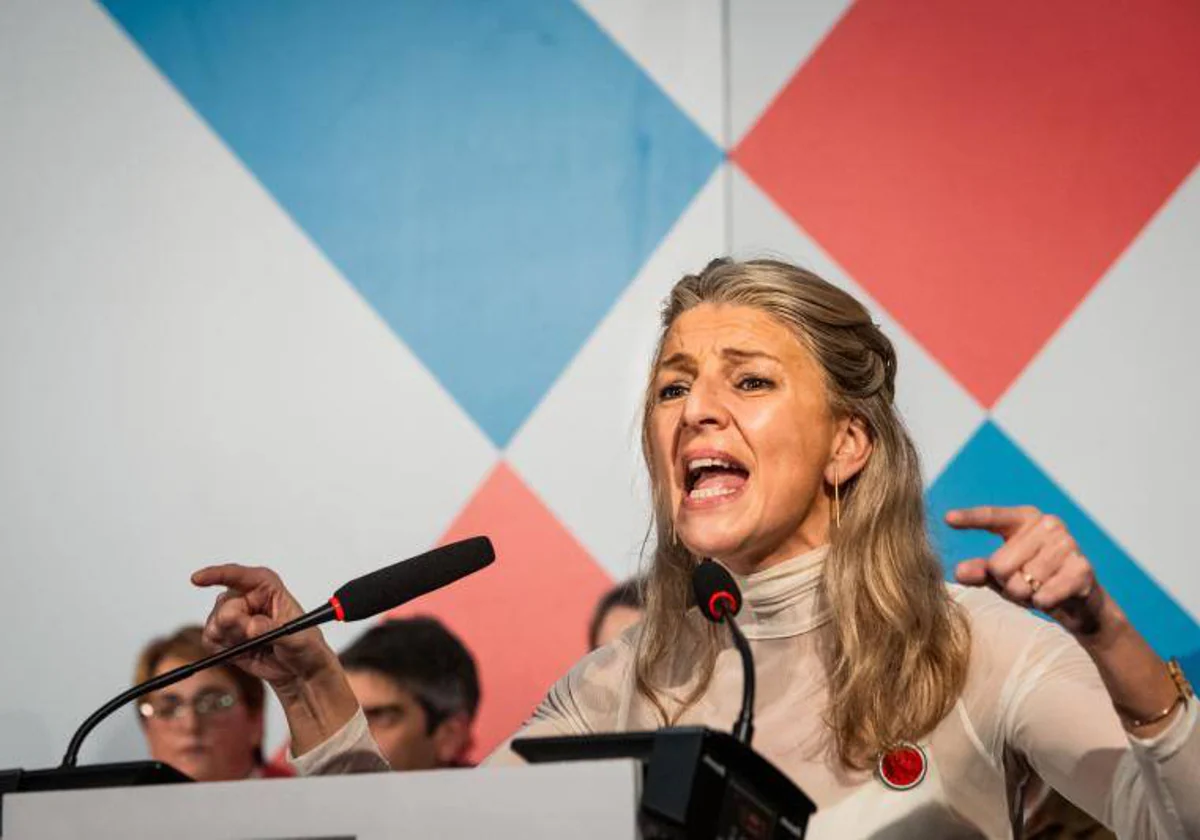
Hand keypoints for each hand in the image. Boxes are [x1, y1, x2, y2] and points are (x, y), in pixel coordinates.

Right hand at [192, 564, 337, 690]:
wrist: (300, 670)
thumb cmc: (305, 646)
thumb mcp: (296, 638)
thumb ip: (271, 630)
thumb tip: (251, 626)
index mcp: (267, 587)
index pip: (238, 575)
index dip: (216, 574)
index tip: (197, 579)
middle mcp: (247, 598)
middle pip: (223, 606)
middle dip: (234, 625)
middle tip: (251, 635)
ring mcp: (234, 616)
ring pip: (214, 623)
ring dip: (230, 639)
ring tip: (254, 645)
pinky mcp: (226, 636)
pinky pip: (210, 639)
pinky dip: (223, 650)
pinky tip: (244, 652)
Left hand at [946, 506, 1108, 636]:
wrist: (1080, 603)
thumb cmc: (1036, 581)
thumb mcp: (1002, 576)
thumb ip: (980, 571)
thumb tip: (959, 571)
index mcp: (1026, 518)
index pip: (993, 517)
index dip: (970, 519)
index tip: (947, 518)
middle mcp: (1048, 524)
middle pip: (1000, 563)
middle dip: (1006, 583)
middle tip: (1025, 583)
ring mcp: (1068, 544)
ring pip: (1022, 582)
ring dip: (1026, 594)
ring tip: (1040, 588)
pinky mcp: (1082, 568)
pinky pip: (1043, 594)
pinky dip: (1042, 602)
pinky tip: (1053, 597)